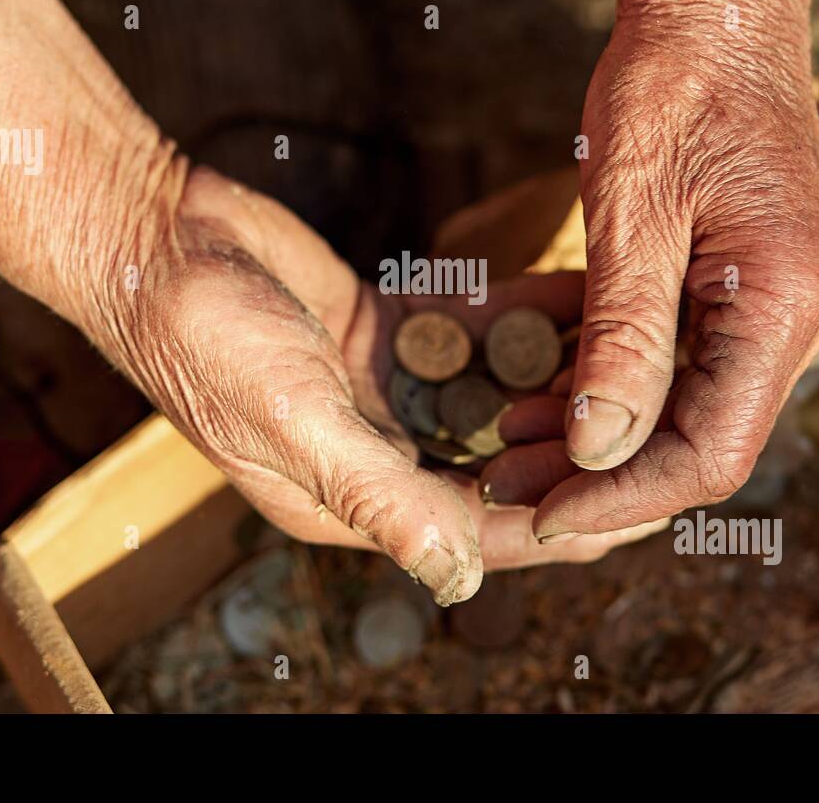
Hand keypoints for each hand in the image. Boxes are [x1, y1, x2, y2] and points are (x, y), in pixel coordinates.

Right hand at [90, 165, 657, 604]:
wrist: (150, 237)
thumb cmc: (203, 337)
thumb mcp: (291, 419)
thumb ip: (379, 494)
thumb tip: (461, 580)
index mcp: (351, 498)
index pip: (481, 530)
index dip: (568, 521)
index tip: (651, 507)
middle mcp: (376, 450)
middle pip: (502, 467)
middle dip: (579, 454)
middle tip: (668, 432)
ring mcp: (384, 389)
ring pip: (495, 397)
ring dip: (561, 383)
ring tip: (646, 363)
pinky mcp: (387, 329)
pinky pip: (471, 331)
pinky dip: (522, 319)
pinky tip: (583, 299)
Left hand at [485, 1, 818, 539]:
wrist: (711, 9)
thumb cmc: (672, 85)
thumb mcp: (634, 213)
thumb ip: (623, 338)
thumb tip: (597, 449)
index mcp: (782, 306)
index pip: (711, 452)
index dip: (623, 496)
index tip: (540, 513)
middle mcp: (792, 321)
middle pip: (696, 441)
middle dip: (598, 474)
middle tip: (502, 483)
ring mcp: (767, 305)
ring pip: (679, 409)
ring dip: (593, 434)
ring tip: (503, 442)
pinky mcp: (734, 288)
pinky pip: (673, 362)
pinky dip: (604, 381)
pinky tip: (535, 389)